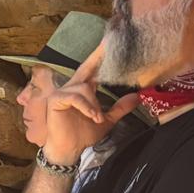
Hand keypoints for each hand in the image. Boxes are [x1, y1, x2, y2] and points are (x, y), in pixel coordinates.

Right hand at [43, 42, 140, 163]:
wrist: (69, 149)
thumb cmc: (83, 134)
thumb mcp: (107, 119)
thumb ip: (120, 107)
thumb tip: (137, 96)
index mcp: (82, 90)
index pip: (93, 70)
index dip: (101, 57)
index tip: (110, 44)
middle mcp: (72, 88)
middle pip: (86, 68)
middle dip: (97, 56)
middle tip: (108, 44)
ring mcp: (62, 93)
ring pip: (85, 88)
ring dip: (94, 104)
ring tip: (98, 118)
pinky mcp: (56, 100)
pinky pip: (76, 97)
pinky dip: (87, 107)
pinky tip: (94, 116)